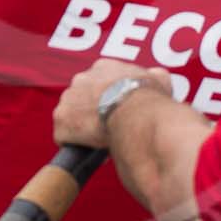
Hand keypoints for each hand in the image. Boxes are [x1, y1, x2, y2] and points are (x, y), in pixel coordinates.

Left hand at [53, 59, 168, 149]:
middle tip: (107, 127)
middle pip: (81, 98)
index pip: (99, 83)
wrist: (134, 113)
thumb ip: (154, 76)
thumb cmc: (148, 98)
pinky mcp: (62, 122)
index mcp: (102, 68)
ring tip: (98, 141)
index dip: (107, 99)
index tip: (115, 111)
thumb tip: (157, 77)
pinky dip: (75, 145)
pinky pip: (64, 136)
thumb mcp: (159, 79)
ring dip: (81, 128)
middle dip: (92, 112)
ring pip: (71, 117)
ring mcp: (68, 100)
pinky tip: (89, 152)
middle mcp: (81, 79)